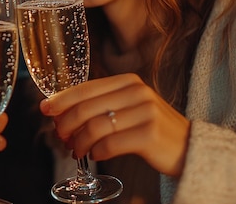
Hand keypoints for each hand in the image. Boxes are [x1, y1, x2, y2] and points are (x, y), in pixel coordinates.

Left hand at [40, 73, 189, 176]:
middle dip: (66, 124)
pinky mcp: (149, 134)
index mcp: (129, 81)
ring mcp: (145, 112)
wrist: (190, 147)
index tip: (45, 109)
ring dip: (79, 141)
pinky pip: (110, 144)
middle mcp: (137, 92)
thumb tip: (61, 112)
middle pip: (86, 108)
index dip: (62, 100)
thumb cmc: (151, 128)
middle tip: (60, 136)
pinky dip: (96, 151)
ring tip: (76, 150)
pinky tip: (94, 155)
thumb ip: (101, 105)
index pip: (86, 88)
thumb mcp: (129, 107)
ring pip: (95, 127)